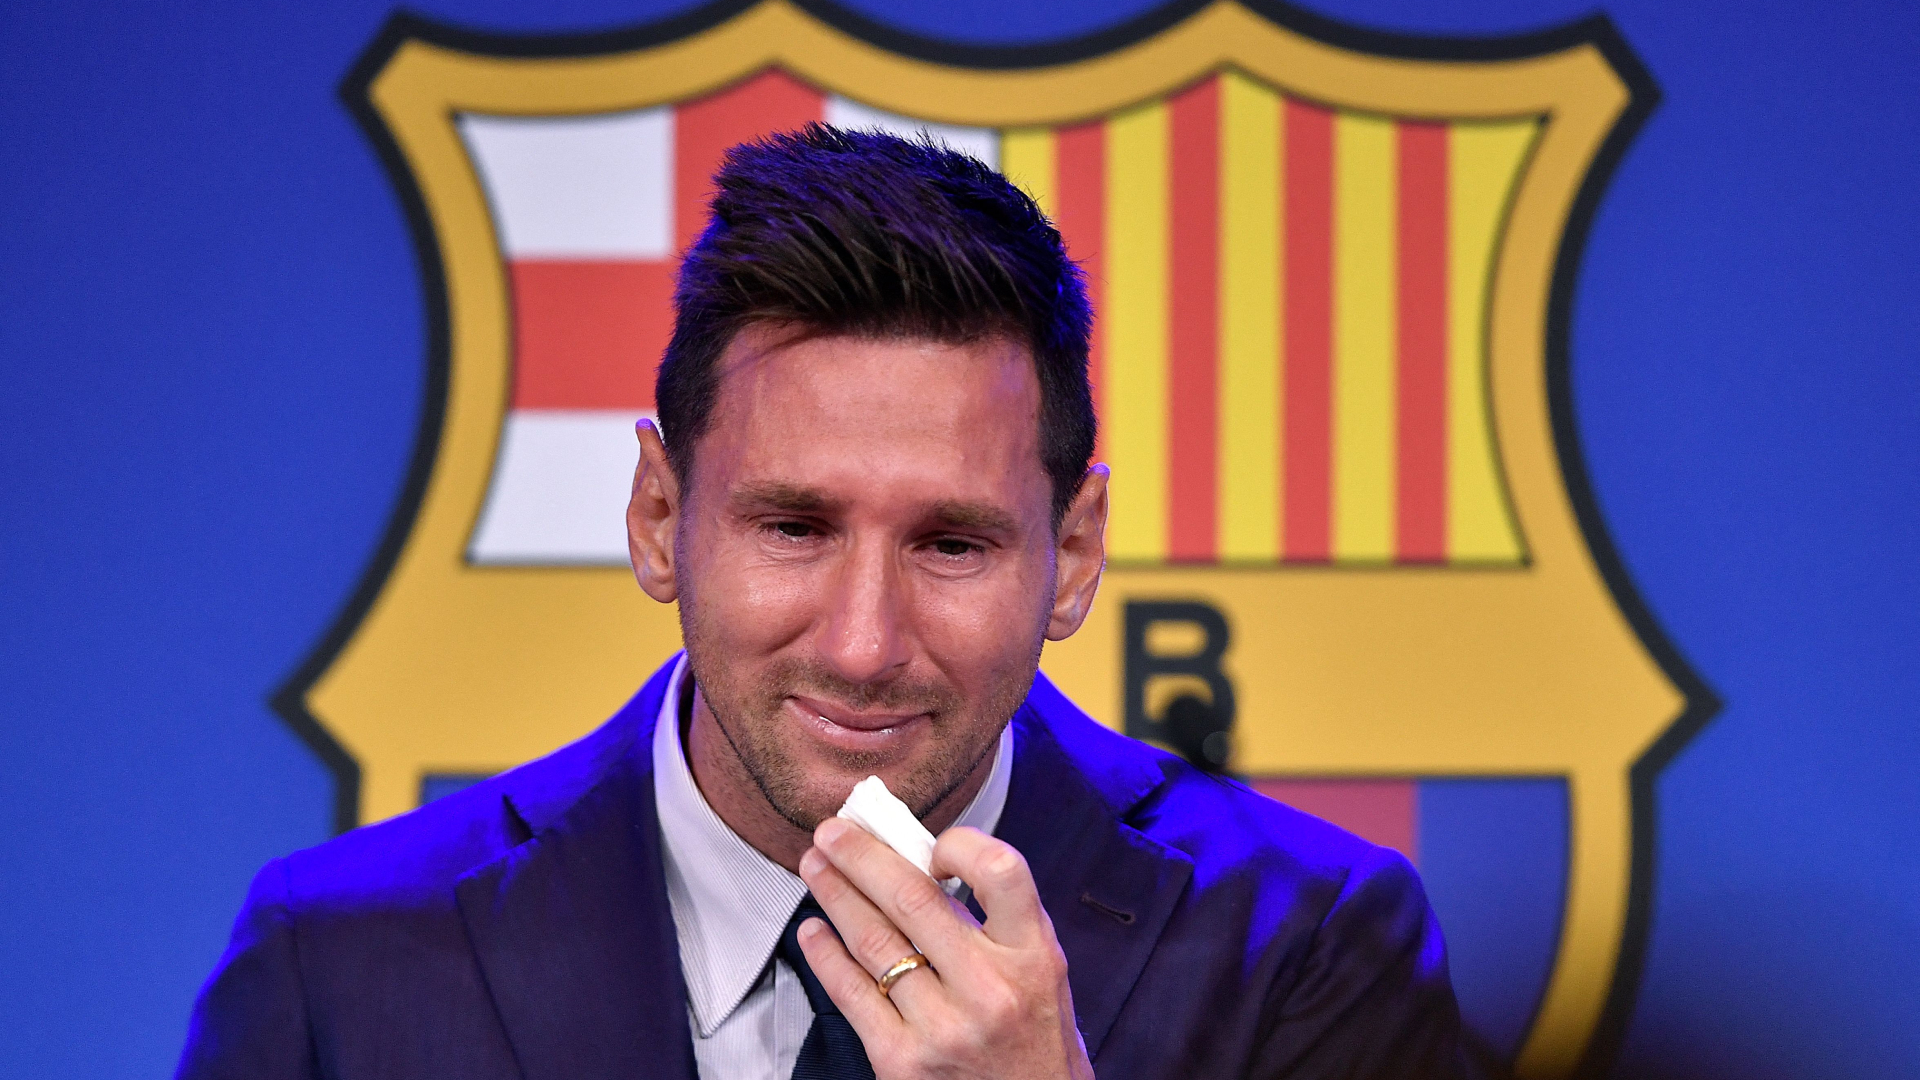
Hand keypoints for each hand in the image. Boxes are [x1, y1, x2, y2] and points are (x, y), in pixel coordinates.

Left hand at [797, 818, 1094, 1079]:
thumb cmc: (1034, 1040)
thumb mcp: (1040, 972)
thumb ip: (995, 922)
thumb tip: (919, 865)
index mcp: (1034, 956)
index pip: (1000, 870)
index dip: (959, 843)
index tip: (930, 842)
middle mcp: (990, 989)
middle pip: (912, 898)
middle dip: (861, 856)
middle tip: (833, 831)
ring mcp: (942, 1027)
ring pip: (872, 940)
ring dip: (835, 895)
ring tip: (815, 867)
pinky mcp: (901, 1061)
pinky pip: (851, 993)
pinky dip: (825, 955)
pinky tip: (814, 931)